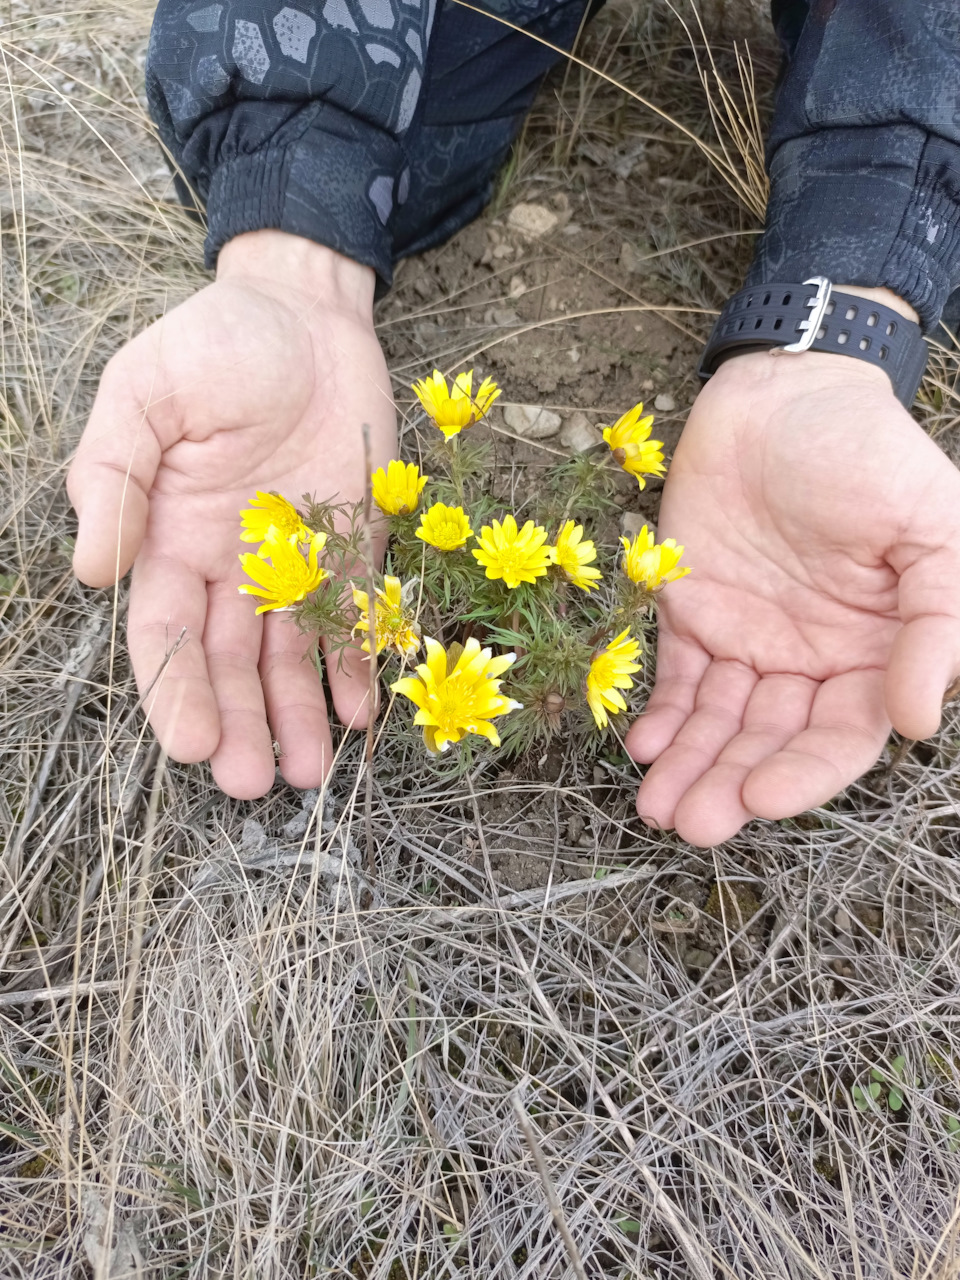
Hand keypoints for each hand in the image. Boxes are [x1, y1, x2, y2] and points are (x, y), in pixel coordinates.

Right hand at [67, 231, 396, 798]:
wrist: (308, 314)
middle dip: (240, 724)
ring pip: (291, 657)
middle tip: (255, 785)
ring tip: (310, 772)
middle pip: (228, 664)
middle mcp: (230, 566)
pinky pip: (354, 621)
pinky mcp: (354, 550)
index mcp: (170, 537)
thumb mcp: (145, 392)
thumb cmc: (217, 344)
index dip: (177, 691)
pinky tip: (360, 715)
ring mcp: (296, 563)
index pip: (165, 634)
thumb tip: (91, 570)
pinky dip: (357, 667)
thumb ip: (114, 474)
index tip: (195, 746)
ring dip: (298, 715)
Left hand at [626, 347, 959, 845]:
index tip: (760, 798)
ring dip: (688, 766)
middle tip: (689, 823)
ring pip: (718, 722)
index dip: (803, 774)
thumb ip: (938, 625)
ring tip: (653, 805)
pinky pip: (675, 677)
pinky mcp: (692, 612)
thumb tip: (918, 723)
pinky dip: (659, 714)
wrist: (782, 389)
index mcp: (875, 652)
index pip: (841, 737)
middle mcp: (810, 660)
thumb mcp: (931, 529)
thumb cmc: (866, 451)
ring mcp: (749, 639)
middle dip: (730, 785)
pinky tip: (640, 746)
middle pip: (770, 742)